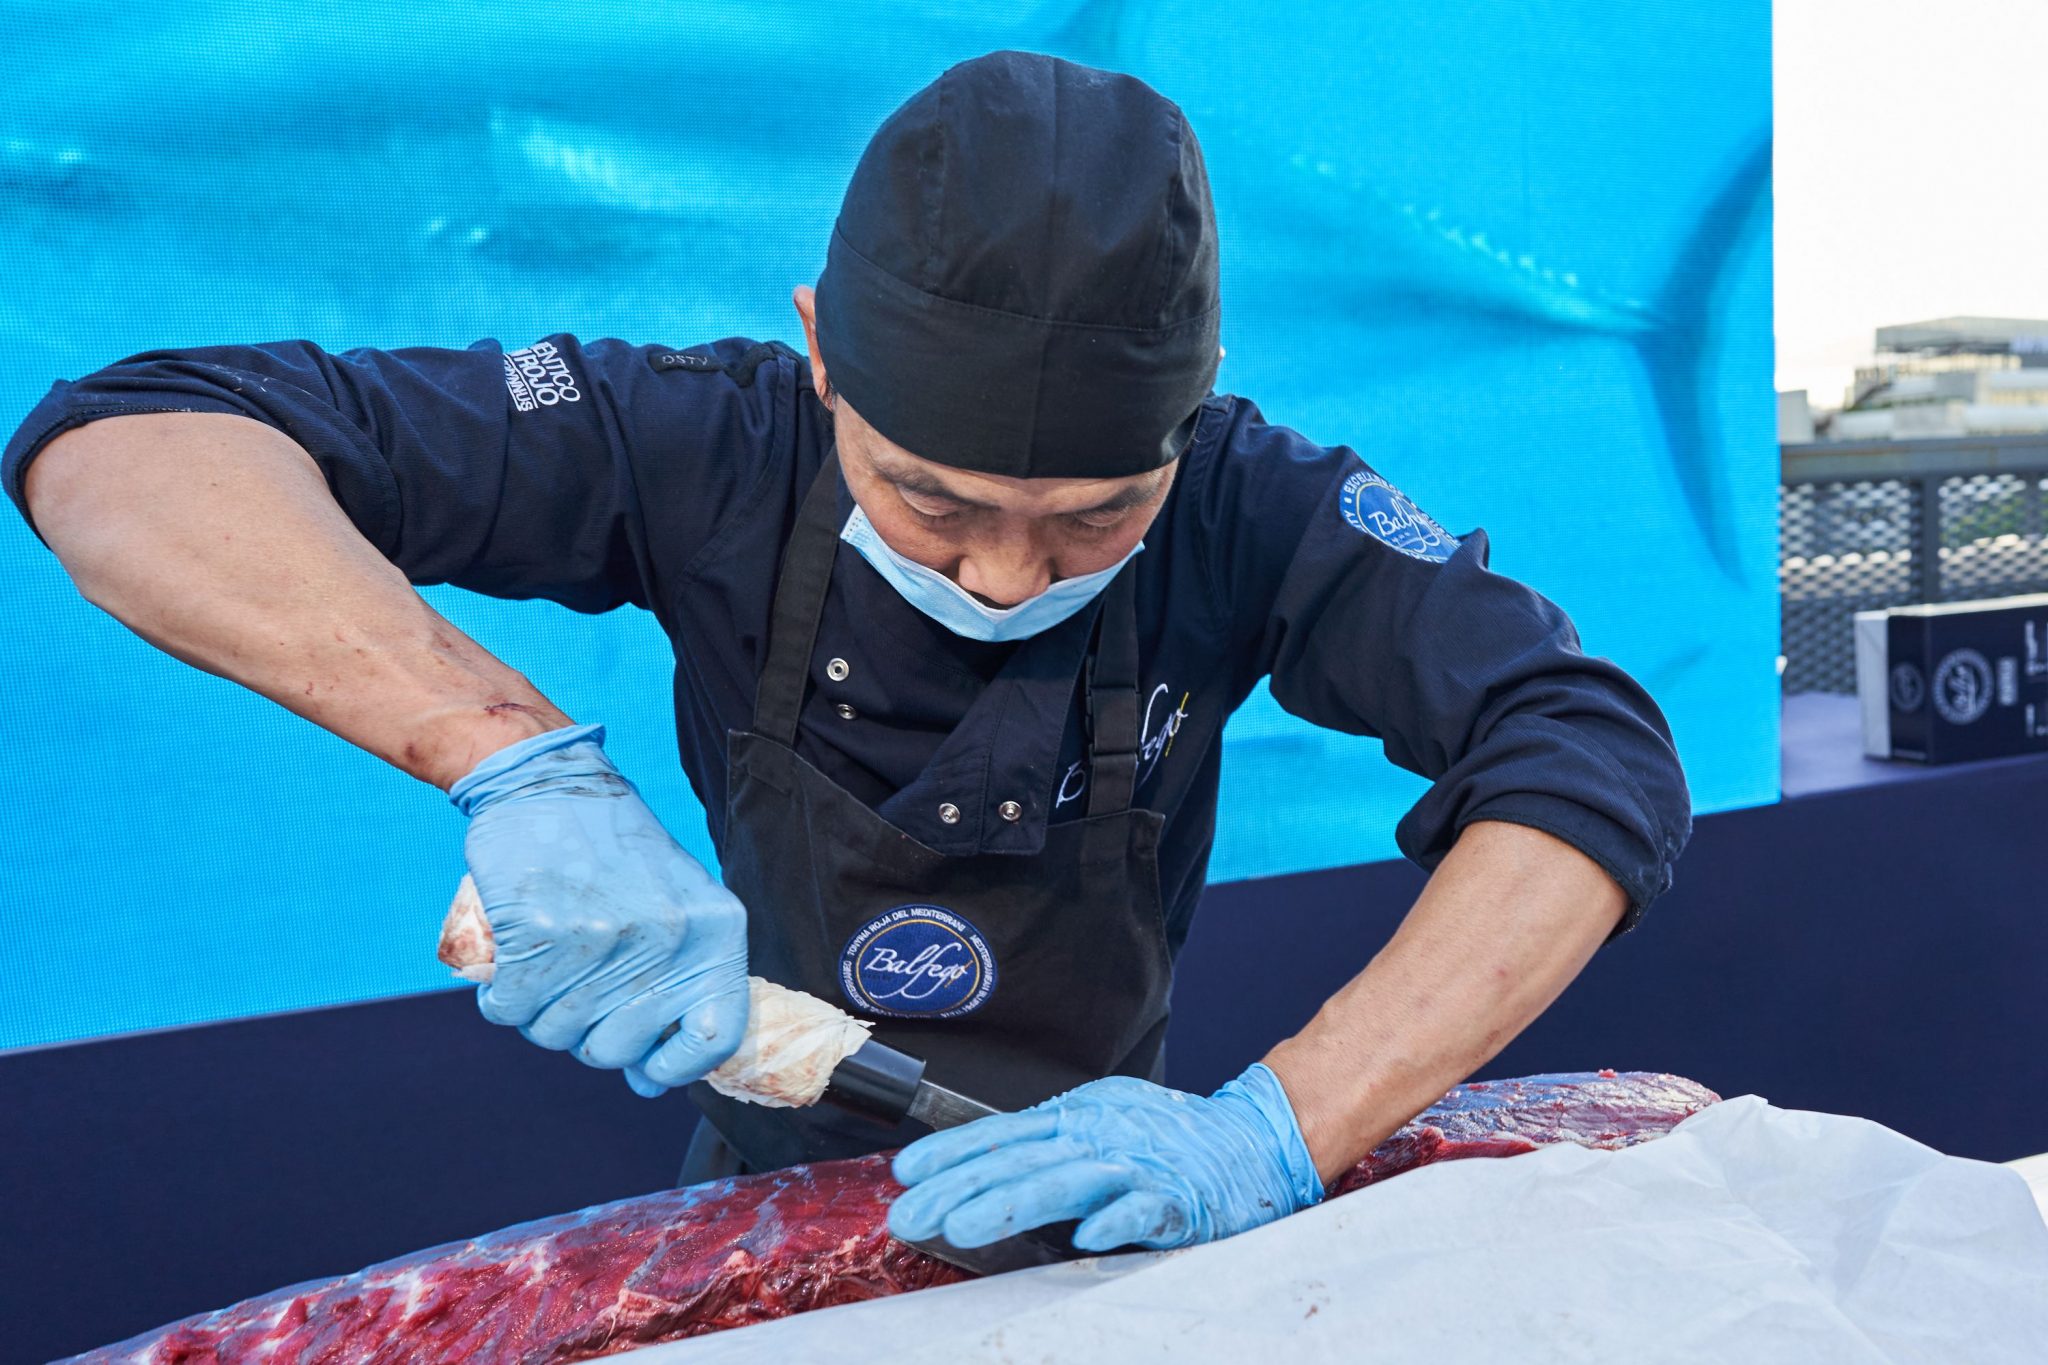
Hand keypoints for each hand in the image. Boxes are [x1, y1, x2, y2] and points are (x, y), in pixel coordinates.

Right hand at [450, 723, 748, 1096]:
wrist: (550, 782)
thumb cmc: (614, 855)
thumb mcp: (676, 909)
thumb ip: (676, 990)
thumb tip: (652, 1084)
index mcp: (717, 934)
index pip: (716, 1038)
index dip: (676, 1066)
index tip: (645, 1066)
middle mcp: (669, 939)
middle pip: (616, 1049)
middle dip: (585, 1034)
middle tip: (574, 986)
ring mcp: (606, 938)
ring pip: (556, 1034)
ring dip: (538, 1012)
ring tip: (545, 962)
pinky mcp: (542, 934)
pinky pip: (510, 1010)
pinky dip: (499, 998)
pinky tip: (509, 964)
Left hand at [887, 1064, 1323, 1252]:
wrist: (1251, 1141)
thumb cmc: (1165, 1139)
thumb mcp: (1095, 1126)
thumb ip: (1043, 1147)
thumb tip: (973, 1168)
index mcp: (1077, 1119)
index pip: (1003, 1134)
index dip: (952, 1151)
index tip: (904, 1172)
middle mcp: (1100, 1136)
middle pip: (1022, 1160)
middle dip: (959, 1188)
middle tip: (911, 1214)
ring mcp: (1139, 1166)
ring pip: (1069, 1183)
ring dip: (1013, 1203)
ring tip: (963, 1226)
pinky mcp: (1179, 1199)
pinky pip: (1146, 1209)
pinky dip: (1118, 1220)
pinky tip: (1087, 1237)